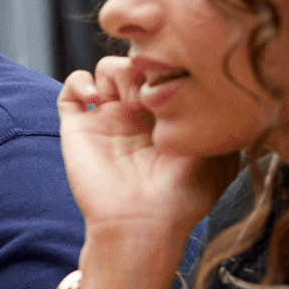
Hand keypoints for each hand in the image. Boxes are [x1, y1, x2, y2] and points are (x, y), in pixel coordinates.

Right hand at [58, 56, 240, 236]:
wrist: (143, 225)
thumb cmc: (182, 196)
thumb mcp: (217, 155)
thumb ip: (217, 119)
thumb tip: (213, 88)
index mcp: (167, 120)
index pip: (165, 73)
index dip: (169, 68)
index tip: (176, 83)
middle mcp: (136, 116)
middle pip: (136, 64)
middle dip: (144, 66)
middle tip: (151, 90)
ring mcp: (106, 119)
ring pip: (105, 69)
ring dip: (116, 70)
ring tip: (127, 97)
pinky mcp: (78, 126)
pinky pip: (71, 87)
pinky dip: (81, 81)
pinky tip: (97, 97)